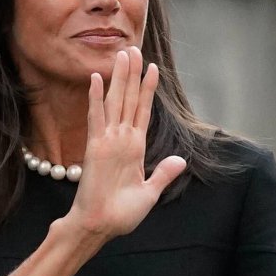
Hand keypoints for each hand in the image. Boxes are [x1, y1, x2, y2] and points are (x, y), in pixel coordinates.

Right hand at [65, 47, 186, 242]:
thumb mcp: (149, 193)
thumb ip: (163, 175)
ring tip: (122, 54)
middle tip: (132, 49)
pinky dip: (96, 98)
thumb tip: (180, 160)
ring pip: (115, 102)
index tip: (152, 68)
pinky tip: (96, 79)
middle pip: (127, 100)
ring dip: (119, 78)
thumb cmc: (120, 214)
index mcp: (134, 149)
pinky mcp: (96, 147)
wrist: (100, 226)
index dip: (147, 90)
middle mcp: (121, 140)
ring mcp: (107, 141)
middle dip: (132, 74)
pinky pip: (96, 118)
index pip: (142, 112)